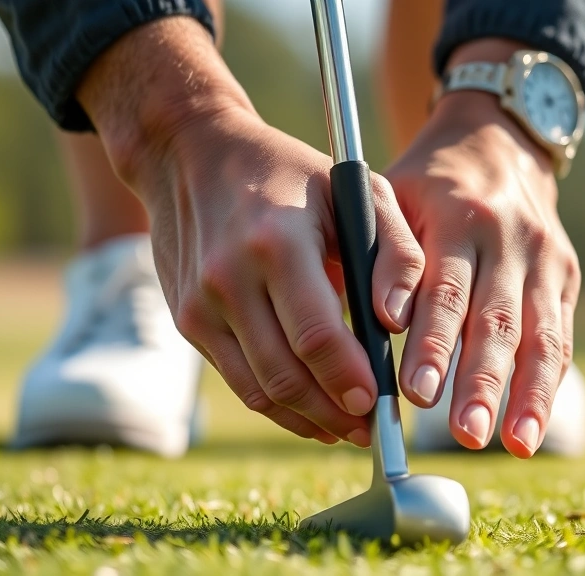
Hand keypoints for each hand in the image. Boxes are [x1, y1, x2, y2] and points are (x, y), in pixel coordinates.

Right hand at [77, 17, 424, 445]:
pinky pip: (237, 380)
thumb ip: (394, 252)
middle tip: (371, 429)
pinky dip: (276, 404)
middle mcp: (229, 279)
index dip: (350, 380)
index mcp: (276, 243)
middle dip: (334, 412)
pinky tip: (309, 410)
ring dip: (306, 419)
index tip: (380, 404)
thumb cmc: (289, 174)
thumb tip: (397, 323)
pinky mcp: (188, 320)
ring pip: (259, 389)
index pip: (315, 335)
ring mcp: (201, 304)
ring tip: (346, 429)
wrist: (190, 155)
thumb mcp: (356, 190)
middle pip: (285, 374)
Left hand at [387, 90, 580, 458]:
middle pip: (497, 320)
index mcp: (460, 216)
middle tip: (465, 435)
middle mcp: (511, 238)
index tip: (415, 392)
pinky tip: (534, 423)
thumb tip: (381, 324)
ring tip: (516, 445)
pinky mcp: (566, 275)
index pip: (446, 289)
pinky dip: (548, 382)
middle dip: (482, 382)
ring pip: (539, 334)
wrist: (497, 142)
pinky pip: (560, 335)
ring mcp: (546, 257)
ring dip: (527, 394)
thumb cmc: (428, 183)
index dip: (431, 343)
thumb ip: (386, 255)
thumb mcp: (394, 196)